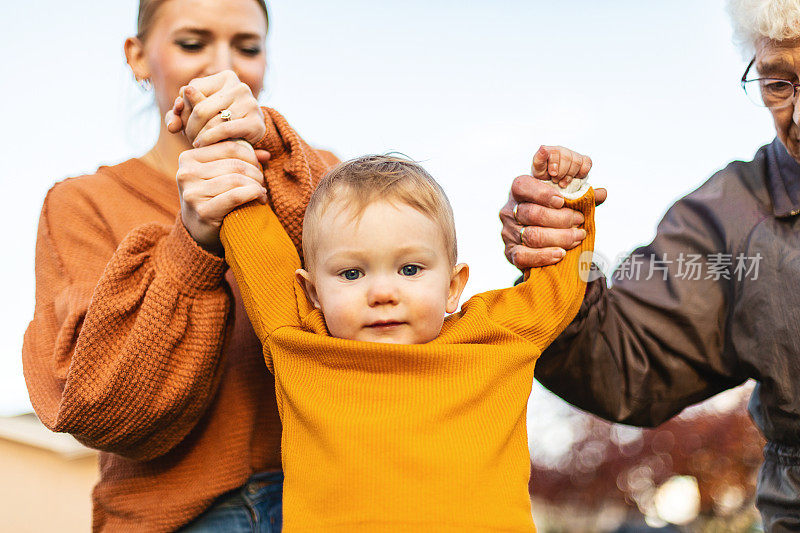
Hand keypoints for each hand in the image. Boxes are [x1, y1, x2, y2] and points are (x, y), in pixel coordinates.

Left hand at [165, 70, 266, 147]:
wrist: (251, 137)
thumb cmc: (221, 121)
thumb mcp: (197, 113)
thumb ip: (180, 112)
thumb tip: (176, 112)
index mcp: (226, 77)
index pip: (190, 91)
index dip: (181, 110)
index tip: (183, 123)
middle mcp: (240, 86)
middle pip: (200, 109)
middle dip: (189, 126)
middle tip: (188, 138)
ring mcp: (250, 103)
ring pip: (211, 122)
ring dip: (198, 136)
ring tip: (195, 143)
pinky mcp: (255, 122)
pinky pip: (224, 130)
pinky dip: (208, 140)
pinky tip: (201, 145)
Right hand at [177, 141, 267, 254]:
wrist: (198, 232)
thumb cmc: (213, 198)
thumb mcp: (219, 174)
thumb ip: (240, 160)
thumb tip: (266, 154)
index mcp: (188, 158)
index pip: (230, 147)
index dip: (250, 156)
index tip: (258, 168)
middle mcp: (186, 173)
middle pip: (235, 164)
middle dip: (255, 173)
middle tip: (262, 183)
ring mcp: (192, 193)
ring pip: (237, 179)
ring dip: (256, 185)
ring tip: (261, 192)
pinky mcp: (203, 211)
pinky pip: (236, 196)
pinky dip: (253, 194)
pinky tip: (260, 199)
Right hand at [500, 145, 606, 269]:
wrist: (539, 242)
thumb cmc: (552, 215)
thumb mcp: (564, 202)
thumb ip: (581, 196)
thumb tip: (602, 193)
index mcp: (519, 192)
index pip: (523, 186)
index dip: (541, 193)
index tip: (562, 201)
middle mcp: (509, 211)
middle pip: (532, 213)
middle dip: (561, 219)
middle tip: (579, 221)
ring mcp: (509, 233)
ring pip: (532, 235)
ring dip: (560, 237)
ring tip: (578, 237)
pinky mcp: (510, 253)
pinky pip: (523, 256)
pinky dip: (544, 255)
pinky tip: (560, 254)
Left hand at [531, 145, 591, 187]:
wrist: (550, 181)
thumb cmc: (543, 174)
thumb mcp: (537, 169)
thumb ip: (539, 159)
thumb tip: (543, 148)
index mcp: (551, 150)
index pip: (556, 153)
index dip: (555, 164)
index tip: (552, 174)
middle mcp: (562, 150)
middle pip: (567, 158)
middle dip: (562, 173)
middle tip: (556, 180)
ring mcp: (573, 154)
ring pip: (577, 162)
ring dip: (570, 175)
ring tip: (562, 183)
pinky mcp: (582, 160)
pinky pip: (587, 163)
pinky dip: (582, 173)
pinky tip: (574, 178)